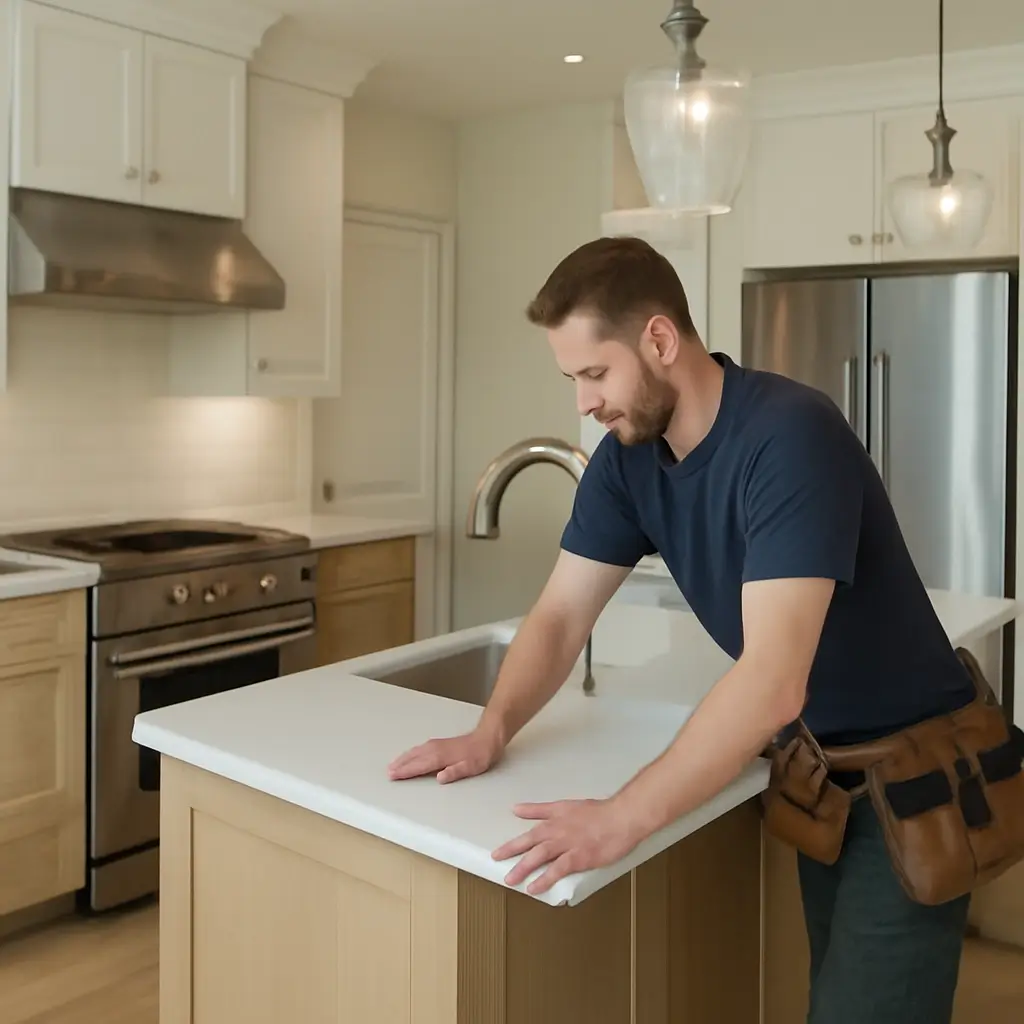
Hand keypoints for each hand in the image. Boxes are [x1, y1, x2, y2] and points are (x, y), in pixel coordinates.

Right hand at [387, 725, 503, 783]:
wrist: (488, 737)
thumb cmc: (481, 754)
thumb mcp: (472, 767)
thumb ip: (455, 772)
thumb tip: (440, 778)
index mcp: (442, 756)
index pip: (420, 765)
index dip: (406, 771)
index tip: (393, 776)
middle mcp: (436, 749)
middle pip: (414, 757)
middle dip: (401, 764)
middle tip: (388, 772)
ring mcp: (437, 744)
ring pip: (416, 751)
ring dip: (404, 758)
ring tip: (394, 764)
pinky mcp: (440, 743)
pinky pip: (420, 748)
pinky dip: (411, 753)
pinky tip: (410, 755)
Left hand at [491, 797, 646, 895]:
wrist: (622, 817)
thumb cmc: (599, 812)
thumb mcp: (567, 805)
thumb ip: (542, 810)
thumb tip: (518, 809)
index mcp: (557, 817)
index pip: (531, 827)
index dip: (514, 840)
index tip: (500, 848)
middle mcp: (558, 830)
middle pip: (530, 841)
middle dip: (511, 850)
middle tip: (496, 859)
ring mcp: (568, 844)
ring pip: (540, 855)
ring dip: (523, 867)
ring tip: (510, 879)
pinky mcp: (579, 857)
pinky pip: (557, 870)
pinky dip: (545, 879)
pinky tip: (534, 888)